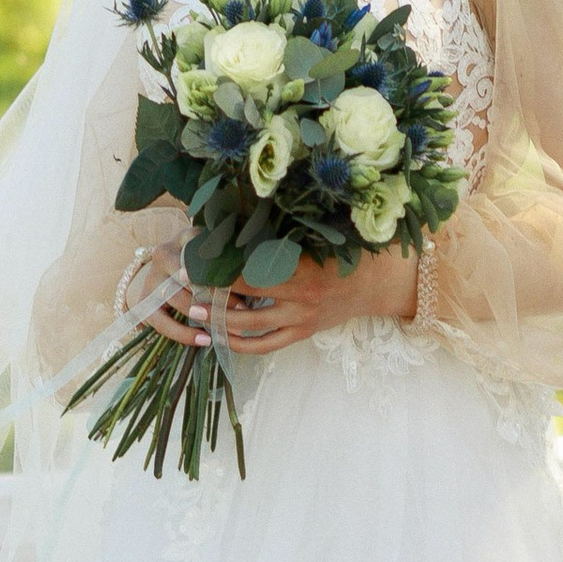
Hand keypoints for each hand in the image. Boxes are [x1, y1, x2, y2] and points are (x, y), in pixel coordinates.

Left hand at [148, 246, 418, 356]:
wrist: (380, 283)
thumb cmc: (348, 249)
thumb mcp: (319, 236)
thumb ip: (282, 232)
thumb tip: (239, 215)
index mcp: (302, 269)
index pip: (249, 270)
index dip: (218, 266)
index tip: (192, 257)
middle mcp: (300, 299)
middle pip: (243, 300)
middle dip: (210, 295)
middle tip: (182, 286)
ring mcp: (300, 320)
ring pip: (251, 327)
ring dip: (219, 320)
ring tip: (194, 311)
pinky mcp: (302, 333)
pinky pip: (266, 345)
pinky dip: (241, 344)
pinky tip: (220, 337)